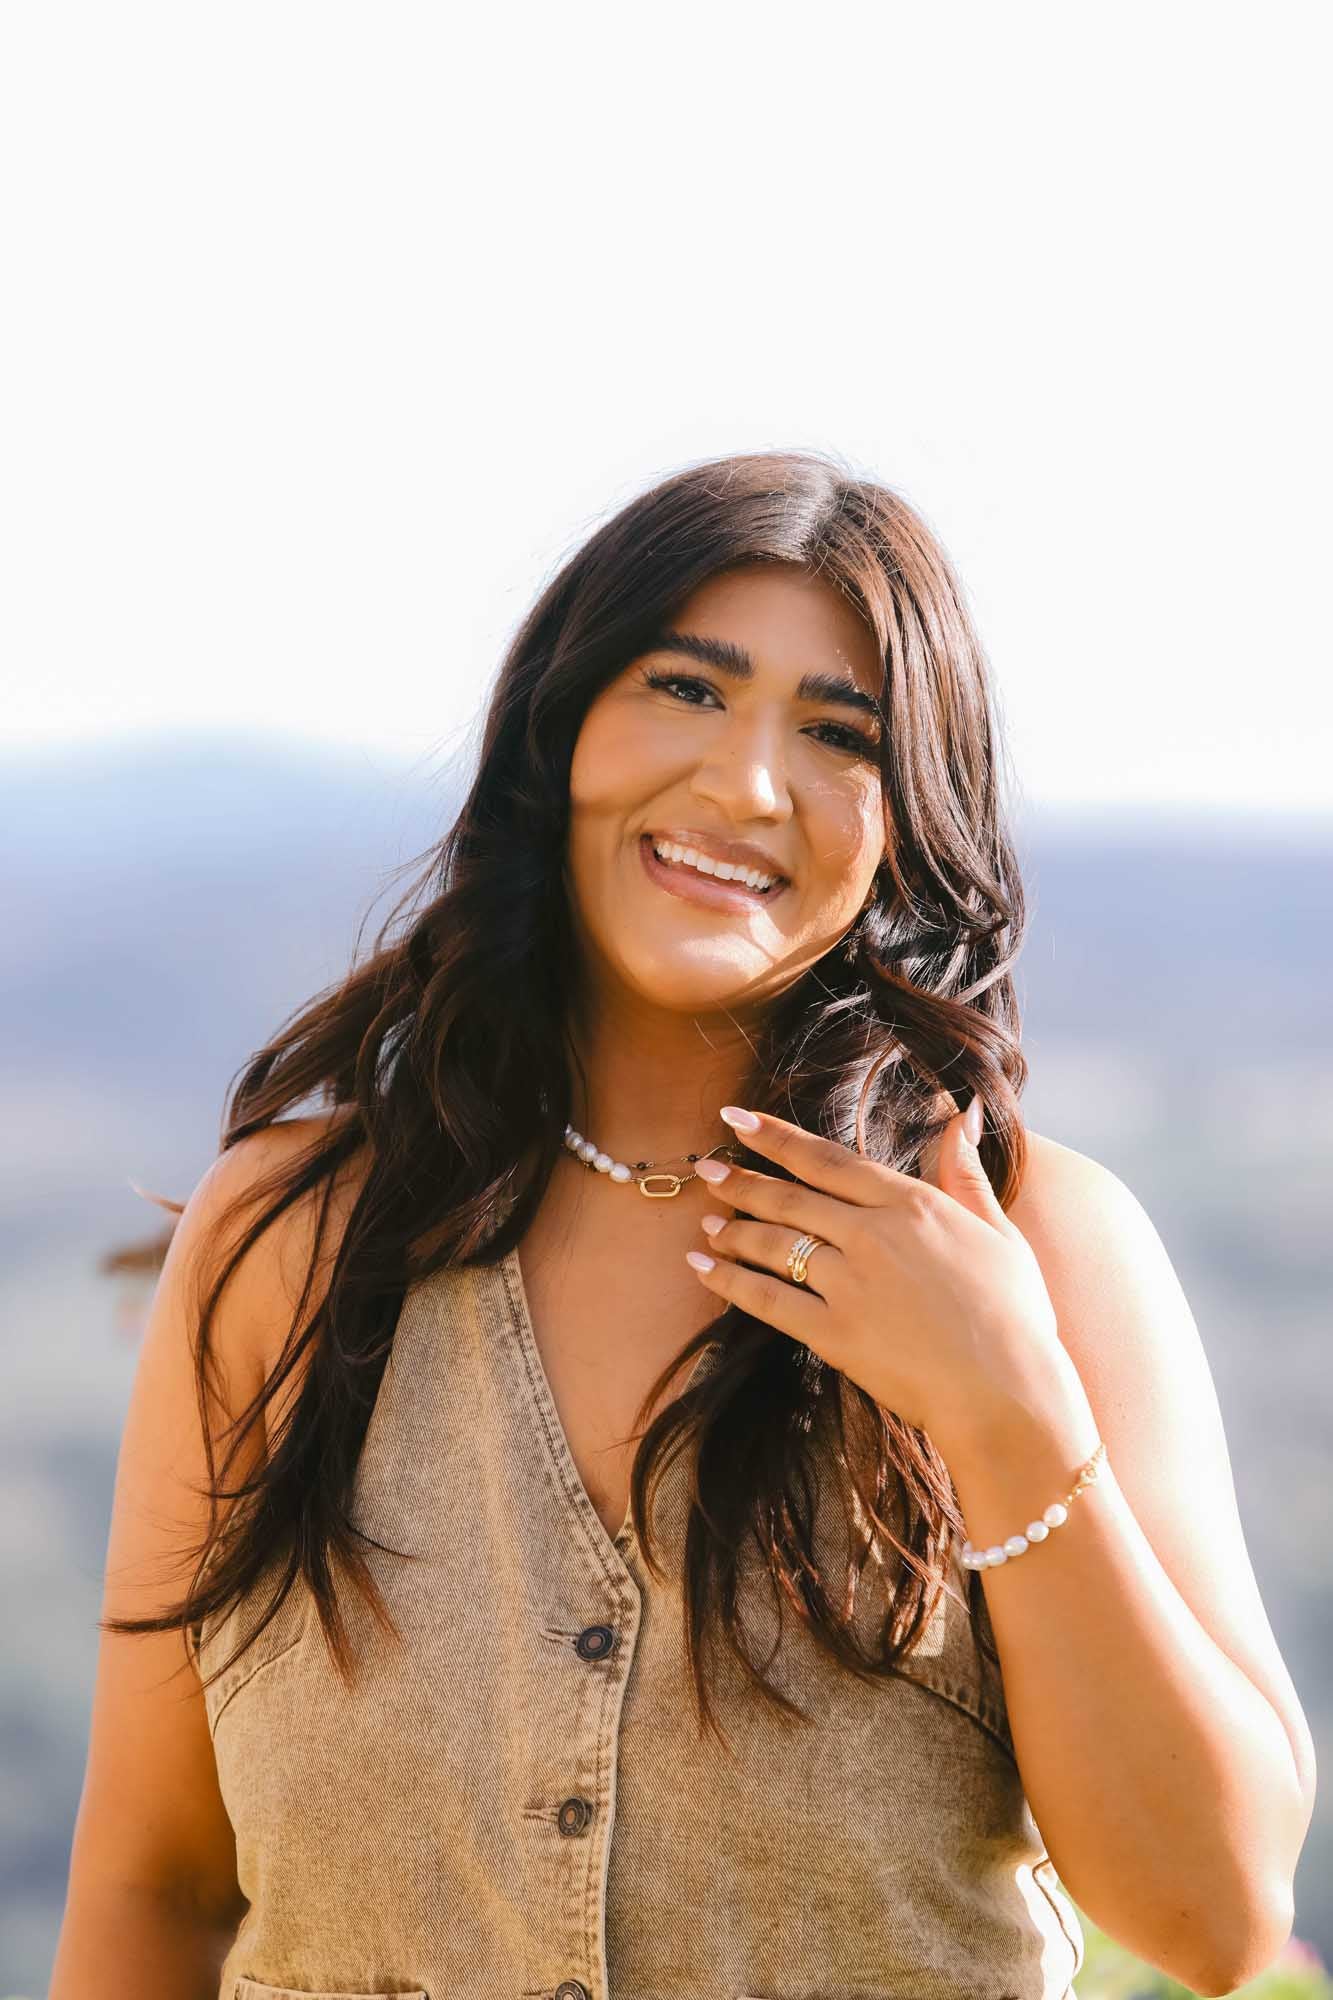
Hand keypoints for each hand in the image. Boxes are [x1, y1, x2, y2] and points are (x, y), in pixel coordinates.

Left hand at [686, 1098, 1067, 1444]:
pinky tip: (702, 1269)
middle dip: (740, 1181)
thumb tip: (959, 1113)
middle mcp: (871, 1235)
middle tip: (706, 1169)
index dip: (775, 1137)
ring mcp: (849, 1284)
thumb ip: (965, 1172)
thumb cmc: (1015, 1315)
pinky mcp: (833, 1333)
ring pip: (772, 1245)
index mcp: (910, 1204)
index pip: (827, 1159)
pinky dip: (728, 1283)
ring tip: (706, 1224)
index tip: (736, 1120)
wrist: (1009, 1394)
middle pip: (789, 1198)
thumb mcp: (999, 1232)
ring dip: (732, 1231)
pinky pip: (766, 1301)